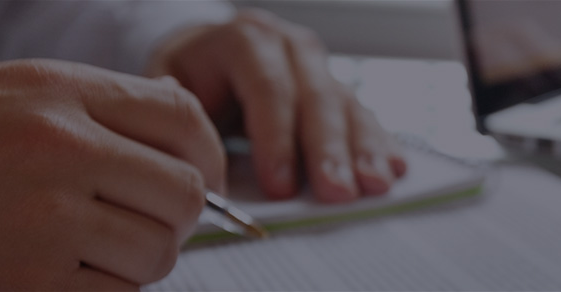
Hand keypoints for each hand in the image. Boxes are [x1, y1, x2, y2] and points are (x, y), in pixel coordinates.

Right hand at [0, 60, 224, 289]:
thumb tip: (167, 120)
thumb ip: (81, 103)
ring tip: (82, 253)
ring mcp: (47, 219)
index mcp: (52, 92)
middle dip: (172, 219)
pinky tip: (55, 278)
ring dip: (135, 264)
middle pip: (182, 193)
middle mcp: (59, 148)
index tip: (195, 177)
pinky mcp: (32, 283)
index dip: (203, 154)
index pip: (181, 117)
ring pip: (155, 254)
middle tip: (139, 226)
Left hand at [146, 9, 405, 202]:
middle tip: (338, 193)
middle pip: (316, 98)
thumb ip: (180, 115)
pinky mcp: (335, 89)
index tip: (279, 186)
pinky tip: (394, 167)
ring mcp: (318, 67)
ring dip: (363, 150)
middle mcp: (290, 47)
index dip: (275, 138)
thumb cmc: (185, 78)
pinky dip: (379, 144)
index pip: (267, 87)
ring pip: (346, 107)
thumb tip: (196, 151)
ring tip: (375, 185)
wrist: (203, 56)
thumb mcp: (166, 86)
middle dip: (328, 151)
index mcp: (244, 40)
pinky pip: (363, 116)